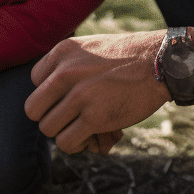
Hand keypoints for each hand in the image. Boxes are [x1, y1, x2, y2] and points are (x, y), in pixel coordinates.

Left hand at [25, 31, 168, 153]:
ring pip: (48, 129)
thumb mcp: (88, 48)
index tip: (68, 96)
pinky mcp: (95, 118)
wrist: (160, 62)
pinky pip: (66, 143)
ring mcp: (80, 96)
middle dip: (50, 117)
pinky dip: (76, 145)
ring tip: (82, 129)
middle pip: (33, 109)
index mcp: (62, 52)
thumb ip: (65, 65)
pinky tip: (91, 137)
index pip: (34, 82)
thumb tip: (48, 95)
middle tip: (69, 118)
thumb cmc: (126, 57)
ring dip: (64, 133)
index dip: (50, 94)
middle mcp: (65, 72)